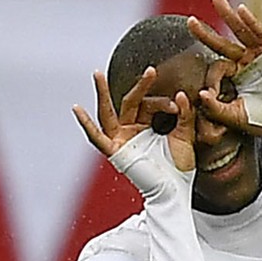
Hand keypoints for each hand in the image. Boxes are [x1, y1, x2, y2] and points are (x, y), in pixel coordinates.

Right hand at [72, 68, 196, 171]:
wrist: (175, 190)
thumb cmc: (180, 167)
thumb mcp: (184, 136)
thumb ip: (185, 115)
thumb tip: (182, 94)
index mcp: (145, 126)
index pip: (149, 104)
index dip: (164, 102)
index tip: (178, 105)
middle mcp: (131, 131)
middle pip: (131, 102)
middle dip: (141, 87)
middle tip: (151, 70)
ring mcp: (121, 140)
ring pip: (108, 112)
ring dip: (102, 93)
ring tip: (97, 73)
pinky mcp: (115, 152)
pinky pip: (97, 137)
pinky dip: (86, 124)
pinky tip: (76, 109)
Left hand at [188, 0, 261, 139]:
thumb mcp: (235, 116)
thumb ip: (215, 107)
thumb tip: (199, 94)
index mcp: (235, 77)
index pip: (216, 63)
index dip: (206, 66)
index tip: (199, 74)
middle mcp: (245, 63)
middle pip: (222, 43)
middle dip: (206, 31)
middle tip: (190, 21)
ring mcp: (259, 56)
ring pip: (240, 32)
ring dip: (228, 15)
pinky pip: (261, 34)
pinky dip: (252, 22)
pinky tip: (241, 11)